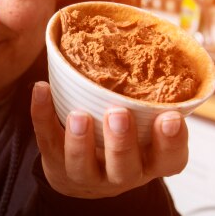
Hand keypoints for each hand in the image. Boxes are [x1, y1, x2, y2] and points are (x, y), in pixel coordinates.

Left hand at [29, 81, 187, 198]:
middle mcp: (123, 174)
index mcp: (152, 162)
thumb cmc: (124, 139)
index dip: (172, 141)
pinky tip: (41, 89)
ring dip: (80, 140)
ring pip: (82, 164)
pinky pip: (47, 140)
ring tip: (79, 115)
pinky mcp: (56, 163)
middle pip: (125, 167)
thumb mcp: (147, 127)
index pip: (171, 159)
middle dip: (121, 142)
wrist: (85, 176)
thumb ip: (153, 100)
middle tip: (118, 114)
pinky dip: (42, 114)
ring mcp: (87, 174)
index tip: (172, 117)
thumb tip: (151, 39)